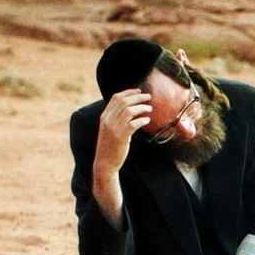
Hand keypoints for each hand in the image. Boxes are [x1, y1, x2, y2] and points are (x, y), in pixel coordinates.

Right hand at [92, 89, 151, 227]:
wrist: (104, 163)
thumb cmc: (110, 147)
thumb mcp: (109, 130)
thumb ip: (116, 119)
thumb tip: (130, 110)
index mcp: (104, 116)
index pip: (116, 98)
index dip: (129, 92)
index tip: (139, 91)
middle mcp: (108, 120)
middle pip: (124, 101)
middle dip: (138, 97)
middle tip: (148, 97)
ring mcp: (114, 128)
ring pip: (129, 110)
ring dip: (142, 107)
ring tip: (150, 109)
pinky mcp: (121, 137)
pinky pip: (134, 123)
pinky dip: (142, 119)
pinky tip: (148, 120)